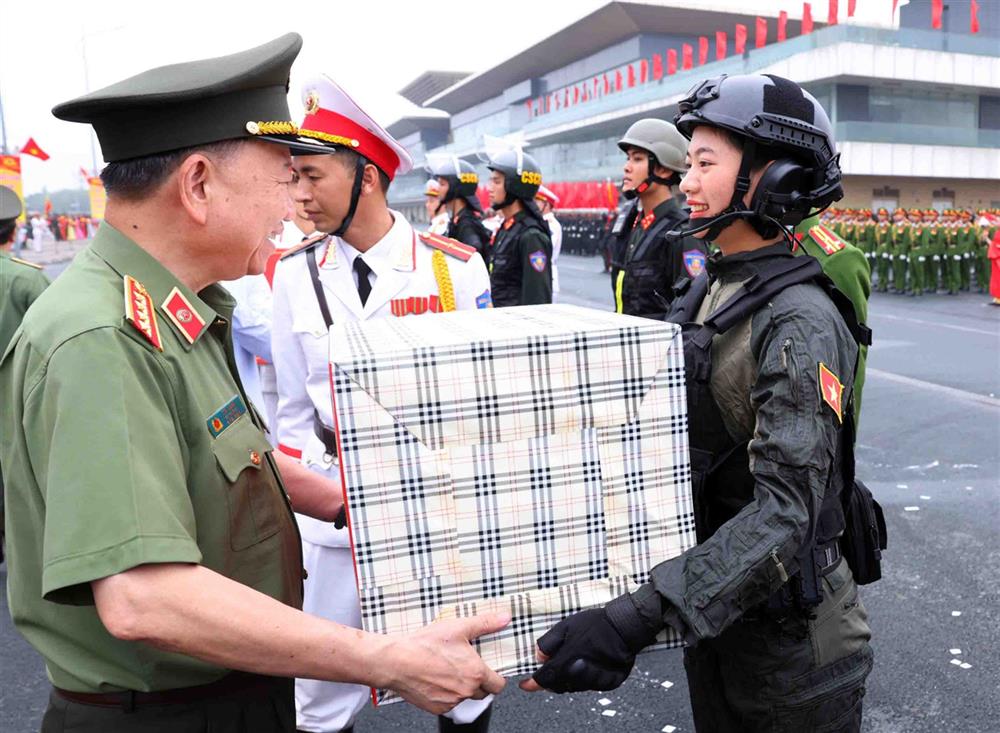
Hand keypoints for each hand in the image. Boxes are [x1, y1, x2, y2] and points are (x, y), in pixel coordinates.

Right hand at [382, 612, 509, 714]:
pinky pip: (449, 704)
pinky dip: (446, 694)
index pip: (499, 685)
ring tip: (448, 670)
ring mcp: (451, 701)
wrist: (396, 661)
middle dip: (479, 682)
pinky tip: (437, 679)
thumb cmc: (425, 644)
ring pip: (464, 697)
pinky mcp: (437, 708)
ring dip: (461, 688)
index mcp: (475, 672)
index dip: (497, 678)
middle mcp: (465, 690)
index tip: (491, 671)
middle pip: (483, 693)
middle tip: (467, 667)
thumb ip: (485, 623)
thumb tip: (504, 619)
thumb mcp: (458, 627)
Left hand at [520, 595, 656, 693]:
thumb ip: (548, 643)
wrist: (624, 626)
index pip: (545, 679)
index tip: (525, 684)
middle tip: (549, 668)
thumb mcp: (565, 625)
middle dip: (550, 679)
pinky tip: (583, 666)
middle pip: (558, 686)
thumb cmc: (596, 624)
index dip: (533, 683)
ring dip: (565, 679)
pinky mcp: (608, 683)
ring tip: (568, 662)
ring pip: (572, 687)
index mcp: (567, 660)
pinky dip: (582, 679)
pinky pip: (589, 686)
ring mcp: (595, 680)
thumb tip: (538, 656)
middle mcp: (580, 674)